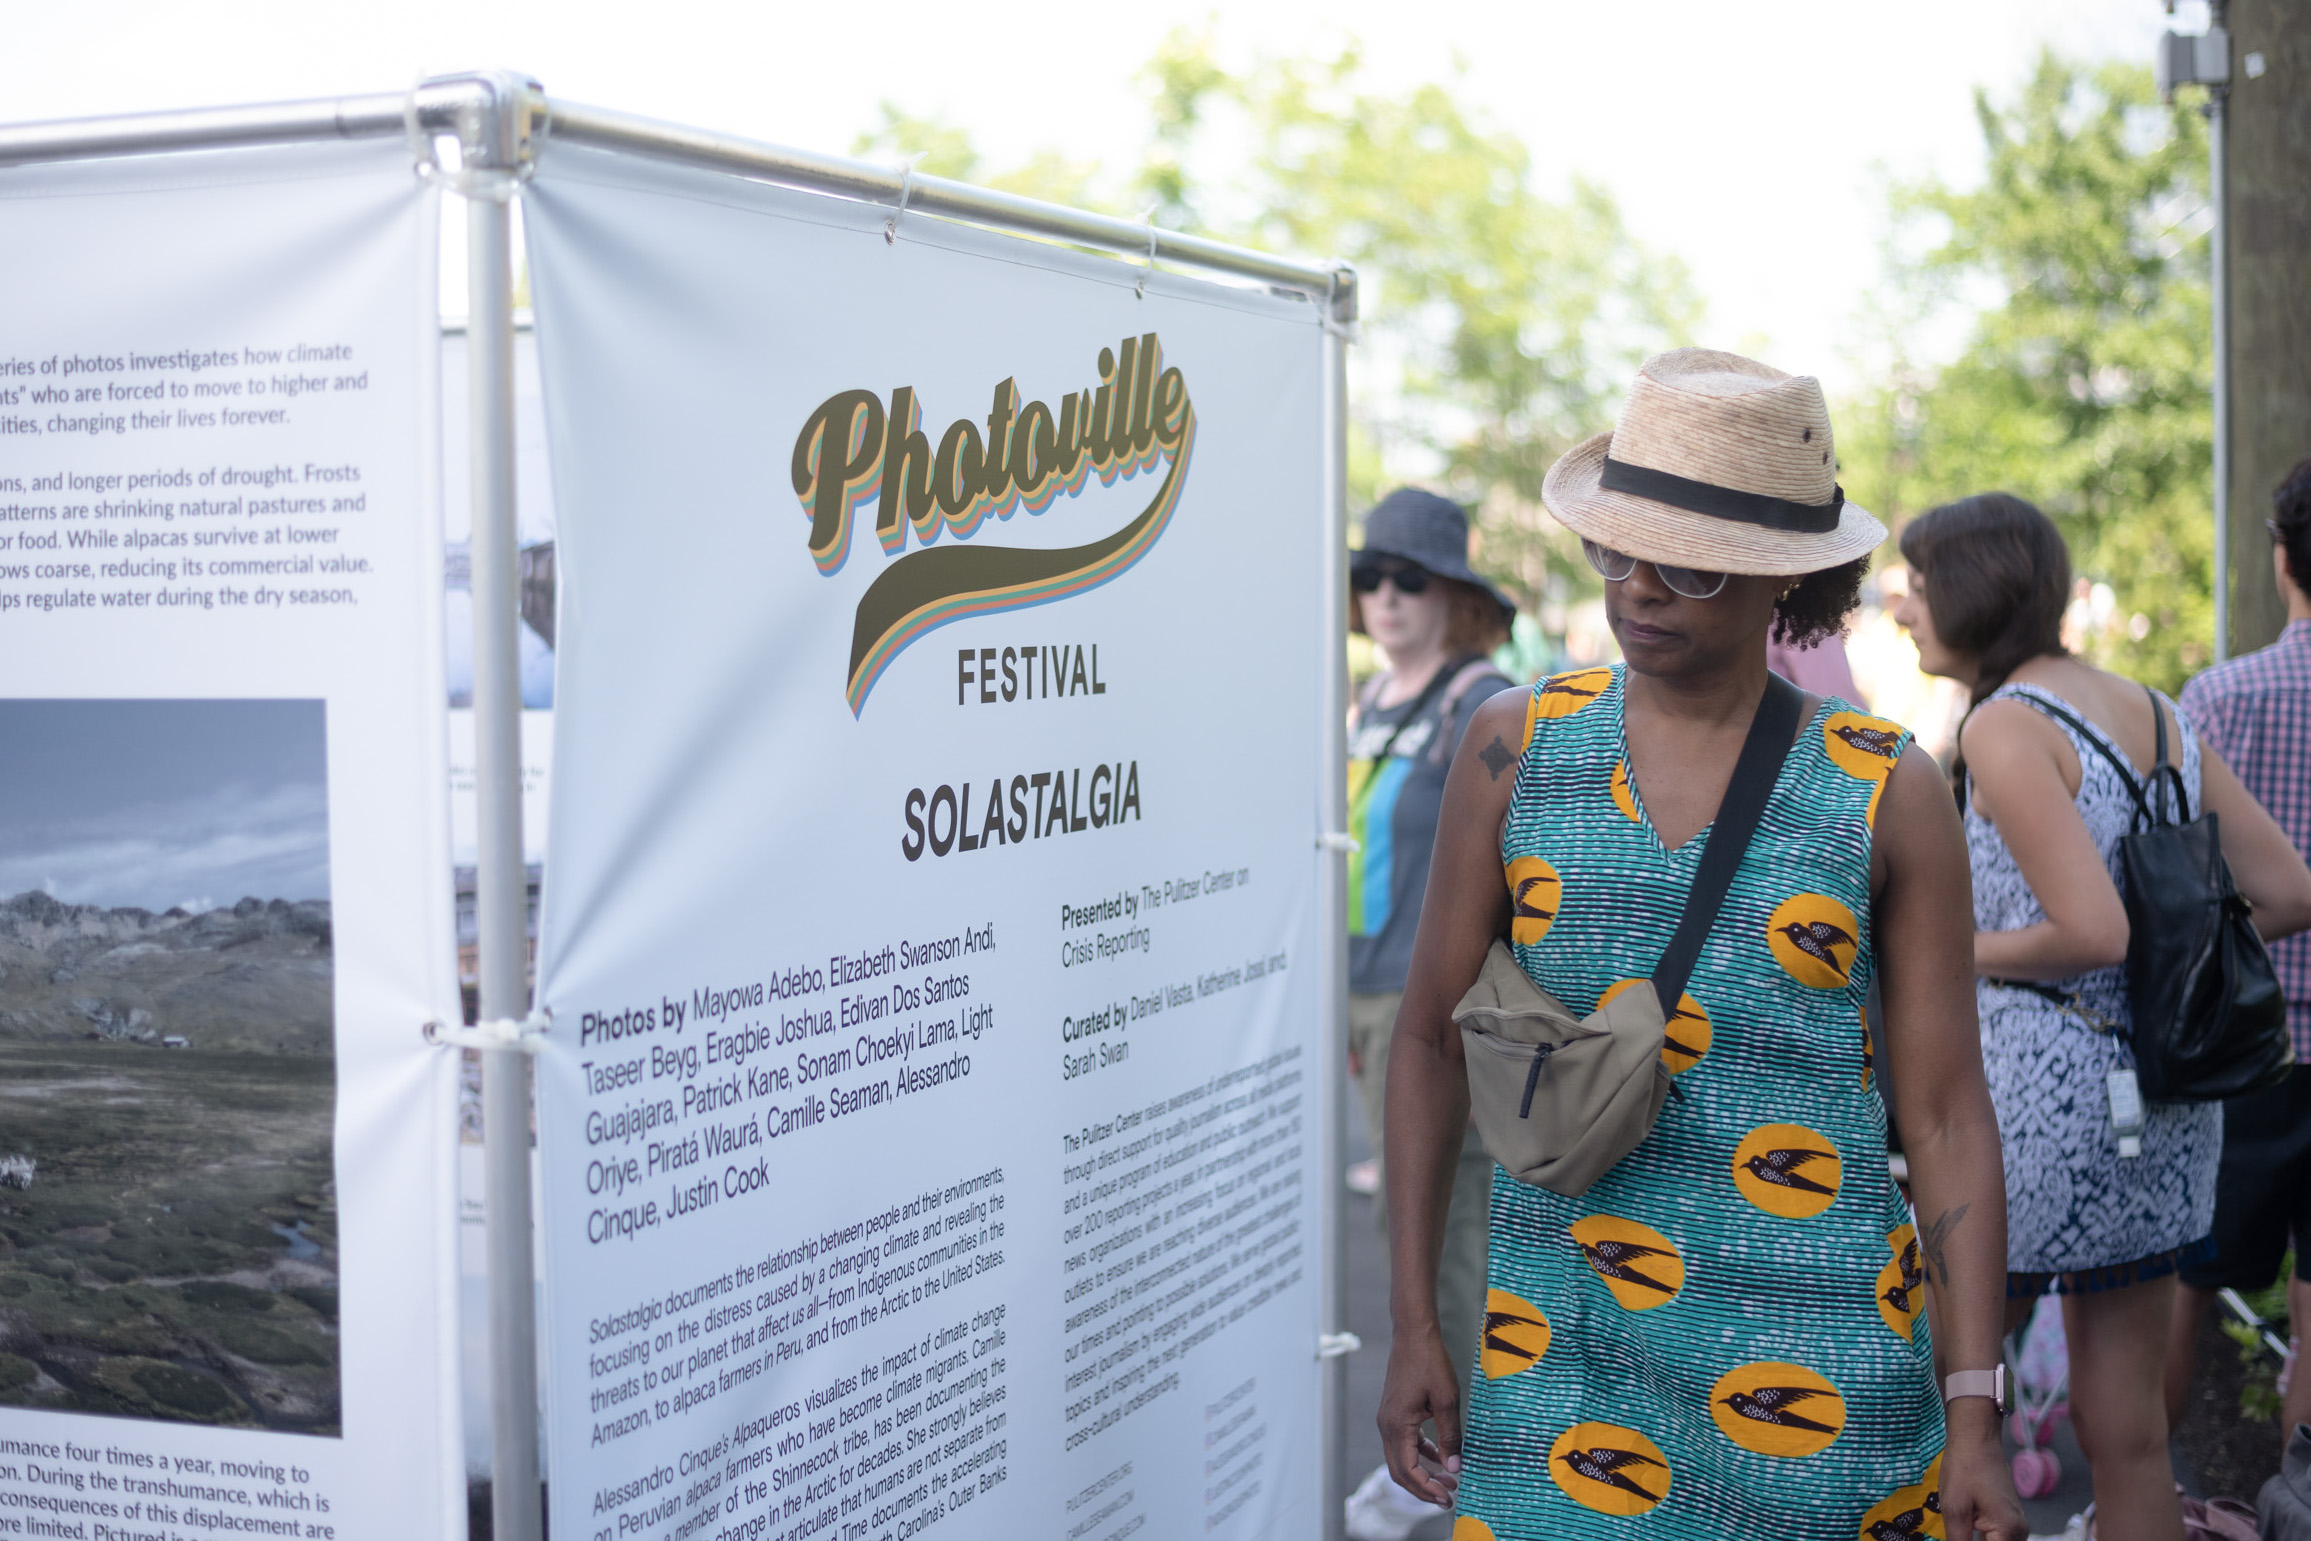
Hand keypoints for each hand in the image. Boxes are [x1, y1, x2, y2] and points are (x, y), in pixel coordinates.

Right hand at [1376, 1320, 1462, 1507]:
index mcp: (1397, 1425)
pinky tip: (1440, 1457)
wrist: (1413, 1333)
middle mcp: (1386, 1425)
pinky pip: (1404, 1442)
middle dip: (1423, 1488)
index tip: (1449, 1496)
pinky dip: (1420, 1454)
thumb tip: (1454, 1468)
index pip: (1408, 1470)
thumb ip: (1450, 1436)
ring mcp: (1388, 1419)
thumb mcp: (1447, 1400)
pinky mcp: (1394, 1412)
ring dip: (1422, 1473)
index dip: (1427, 1489)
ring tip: (1449, 1481)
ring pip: (1401, 1458)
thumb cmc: (1430, 1361)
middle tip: (1448, 1497)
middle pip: (1400, 1471)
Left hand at [1939, 1410, 2027, 1539]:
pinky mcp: (2009, 1518)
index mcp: (2010, 1531)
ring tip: (1960, 1525)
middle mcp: (2020, 1532)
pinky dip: (1980, 1537)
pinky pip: (1997, 1538)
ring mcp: (2016, 1525)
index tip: (1957, 1536)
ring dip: (1975, 1539)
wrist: (1976, 1439)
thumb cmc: (1964, 1469)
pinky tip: (1964, 1529)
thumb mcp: (1955, 1509)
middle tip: (1957, 1529)